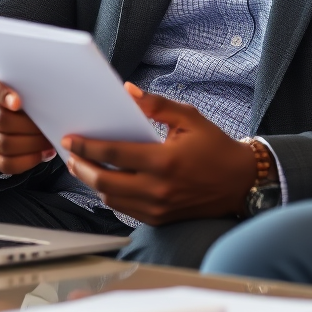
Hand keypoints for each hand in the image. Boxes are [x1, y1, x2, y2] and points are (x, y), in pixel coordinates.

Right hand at [0, 71, 55, 173]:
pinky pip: (5, 163)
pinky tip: (42, 154)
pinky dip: (27, 160)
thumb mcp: (19, 81)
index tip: (18, 103)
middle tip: (51, 125)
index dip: (3, 95)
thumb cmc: (17, 91)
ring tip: (50, 141)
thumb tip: (56, 91)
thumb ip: (30, 83)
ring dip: (32, 144)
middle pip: (1, 120)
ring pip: (4, 144)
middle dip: (30, 126)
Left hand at [62, 83, 256, 224]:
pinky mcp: (159, 219)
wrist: (240, 182)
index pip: (114, 153)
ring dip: (93, 182)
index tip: (72, 138)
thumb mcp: (191, 118)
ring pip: (110, 198)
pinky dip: (111, 195)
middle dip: (81, 166)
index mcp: (165, 160)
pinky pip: (124, 209)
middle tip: (71, 154)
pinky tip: (108, 181)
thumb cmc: (216, 147)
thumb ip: (157, 105)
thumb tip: (128, 92)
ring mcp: (157, 208)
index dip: (88, 146)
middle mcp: (158, 188)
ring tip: (85, 167)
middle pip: (104, 181)